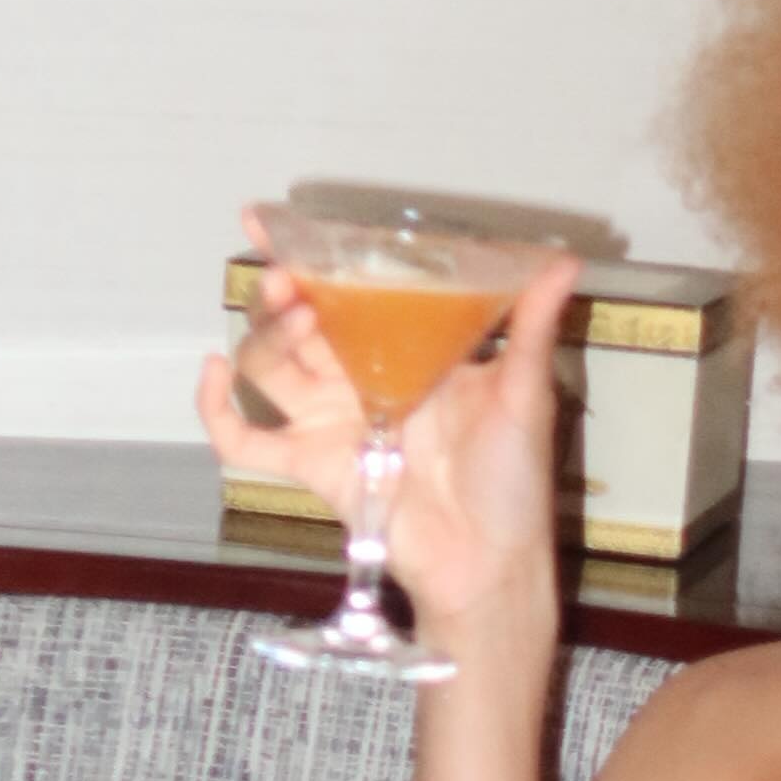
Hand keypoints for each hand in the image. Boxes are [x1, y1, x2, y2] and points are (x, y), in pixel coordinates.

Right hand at [196, 227, 580, 630]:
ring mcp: (330, 421)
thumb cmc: (511, 480)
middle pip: (298, 321)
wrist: (489, 561)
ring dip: (266, 337)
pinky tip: (214, 372)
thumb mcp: (524, 393)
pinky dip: (215, 410)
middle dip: (283, 291)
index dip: (308, 256)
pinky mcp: (311, 465)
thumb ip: (530, 326)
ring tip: (295, 323)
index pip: (348, 292)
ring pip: (268, 365)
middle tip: (288, 279)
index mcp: (406, 352)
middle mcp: (360, 379)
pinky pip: (245, 441)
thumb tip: (566, 259)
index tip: (271, 219)